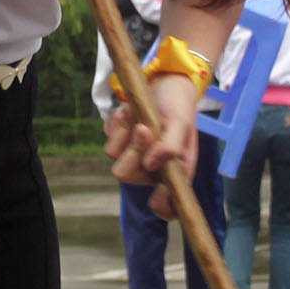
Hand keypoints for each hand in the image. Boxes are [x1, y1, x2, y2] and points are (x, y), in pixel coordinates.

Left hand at [105, 76, 200, 217]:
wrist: (167, 82)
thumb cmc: (179, 106)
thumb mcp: (181, 123)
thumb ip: (171, 145)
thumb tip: (152, 164)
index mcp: (174, 172)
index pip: (166, 206)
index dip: (161, 205)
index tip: (157, 193)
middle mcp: (151, 170)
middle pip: (128, 176)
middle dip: (134, 150)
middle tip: (144, 128)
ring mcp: (132, 156)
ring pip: (115, 157)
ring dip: (124, 133)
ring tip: (137, 115)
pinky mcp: (118, 141)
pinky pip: (108, 138)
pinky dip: (117, 123)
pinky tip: (129, 112)